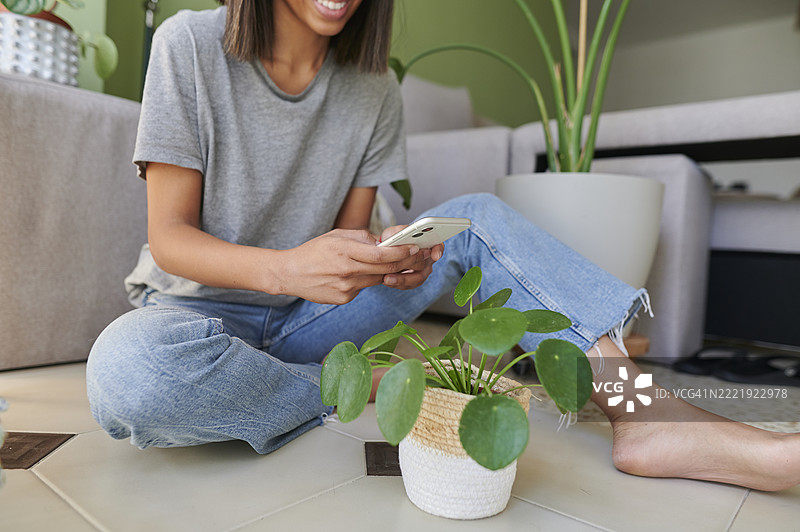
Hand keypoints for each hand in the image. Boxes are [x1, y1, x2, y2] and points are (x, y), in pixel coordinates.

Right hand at [279, 228, 424, 303]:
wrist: (290, 273)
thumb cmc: (314, 251)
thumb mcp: (337, 235)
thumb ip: (362, 238)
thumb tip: (385, 242)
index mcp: (345, 250)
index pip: (382, 254)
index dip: (402, 252)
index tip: (414, 247)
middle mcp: (347, 271)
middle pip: (385, 269)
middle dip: (404, 262)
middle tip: (416, 256)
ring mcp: (346, 288)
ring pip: (376, 279)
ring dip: (386, 271)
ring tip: (390, 263)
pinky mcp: (344, 298)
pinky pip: (363, 288)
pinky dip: (366, 280)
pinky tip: (356, 274)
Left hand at [379, 225, 443, 289]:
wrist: (384, 253)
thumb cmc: (391, 241)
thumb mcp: (392, 233)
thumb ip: (398, 232)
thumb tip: (402, 236)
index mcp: (427, 243)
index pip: (438, 246)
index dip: (438, 250)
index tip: (435, 255)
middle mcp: (428, 258)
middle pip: (425, 264)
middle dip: (412, 266)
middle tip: (399, 266)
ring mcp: (422, 271)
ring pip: (418, 278)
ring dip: (402, 279)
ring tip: (387, 278)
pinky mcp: (414, 281)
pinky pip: (409, 285)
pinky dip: (398, 284)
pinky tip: (387, 281)